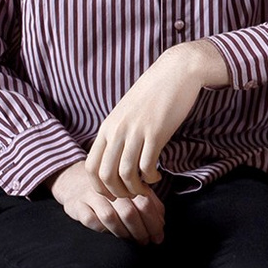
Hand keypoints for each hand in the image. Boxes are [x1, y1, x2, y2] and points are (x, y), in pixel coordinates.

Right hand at [52, 157, 163, 243]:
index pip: (146, 203)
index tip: (158, 237)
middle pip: (129, 212)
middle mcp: (110, 187)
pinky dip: (102, 230)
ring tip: (131, 241)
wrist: (74, 179)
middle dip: (140, 231)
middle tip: (145, 242)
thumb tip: (162, 223)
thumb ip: (149, 203)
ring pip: (110, 218)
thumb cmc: (111, 190)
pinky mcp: (76, 205)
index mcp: (128, 181)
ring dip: (123, 233)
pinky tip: (110, 235)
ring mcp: (92, 195)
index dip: (154, 223)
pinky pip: (90, 220)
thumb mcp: (131, 191)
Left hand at [87, 40, 228, 207]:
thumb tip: (117, 153)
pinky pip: (147, 165)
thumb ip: (119, 131)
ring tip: (145, 189)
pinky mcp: (156, 132)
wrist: (176, 72)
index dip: (99, 187)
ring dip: (135, 189)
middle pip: (105, 175)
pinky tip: (157, 175)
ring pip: (126, 174)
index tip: (113, 192)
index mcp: (107, 127)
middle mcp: (117, 131)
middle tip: (130, 196)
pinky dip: (151, 177)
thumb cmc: (154, 92)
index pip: (90, 166)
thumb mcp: (127, 111)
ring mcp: (135, 132)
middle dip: (117, 193)